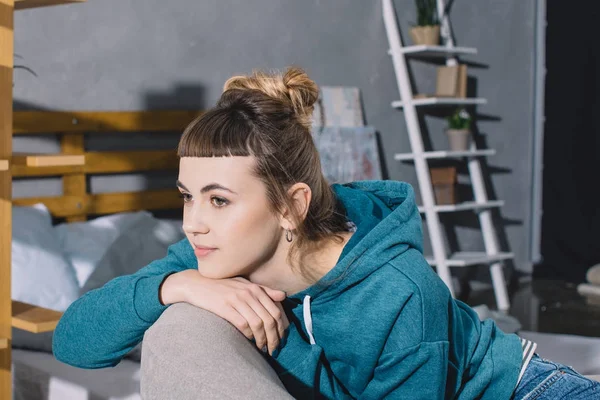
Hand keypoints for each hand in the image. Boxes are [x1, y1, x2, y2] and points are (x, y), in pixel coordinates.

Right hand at [161, 270, 288, 354]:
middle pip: (269, 319)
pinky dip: (249, 335)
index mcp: (256, 288)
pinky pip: (243, 324)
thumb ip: (264, 290)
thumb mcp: (244, 284)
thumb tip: (283, 296)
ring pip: (258, 324)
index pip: (276, 311)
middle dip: (275, 337)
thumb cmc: (222, 285)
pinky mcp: (225, 308)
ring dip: (263, 340)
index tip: (282, 339)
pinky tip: (249, 341)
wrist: (197, 284)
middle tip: (274, 349)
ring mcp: (237, 300)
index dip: (281, 328)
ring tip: (263, 349)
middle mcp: (249, 293)